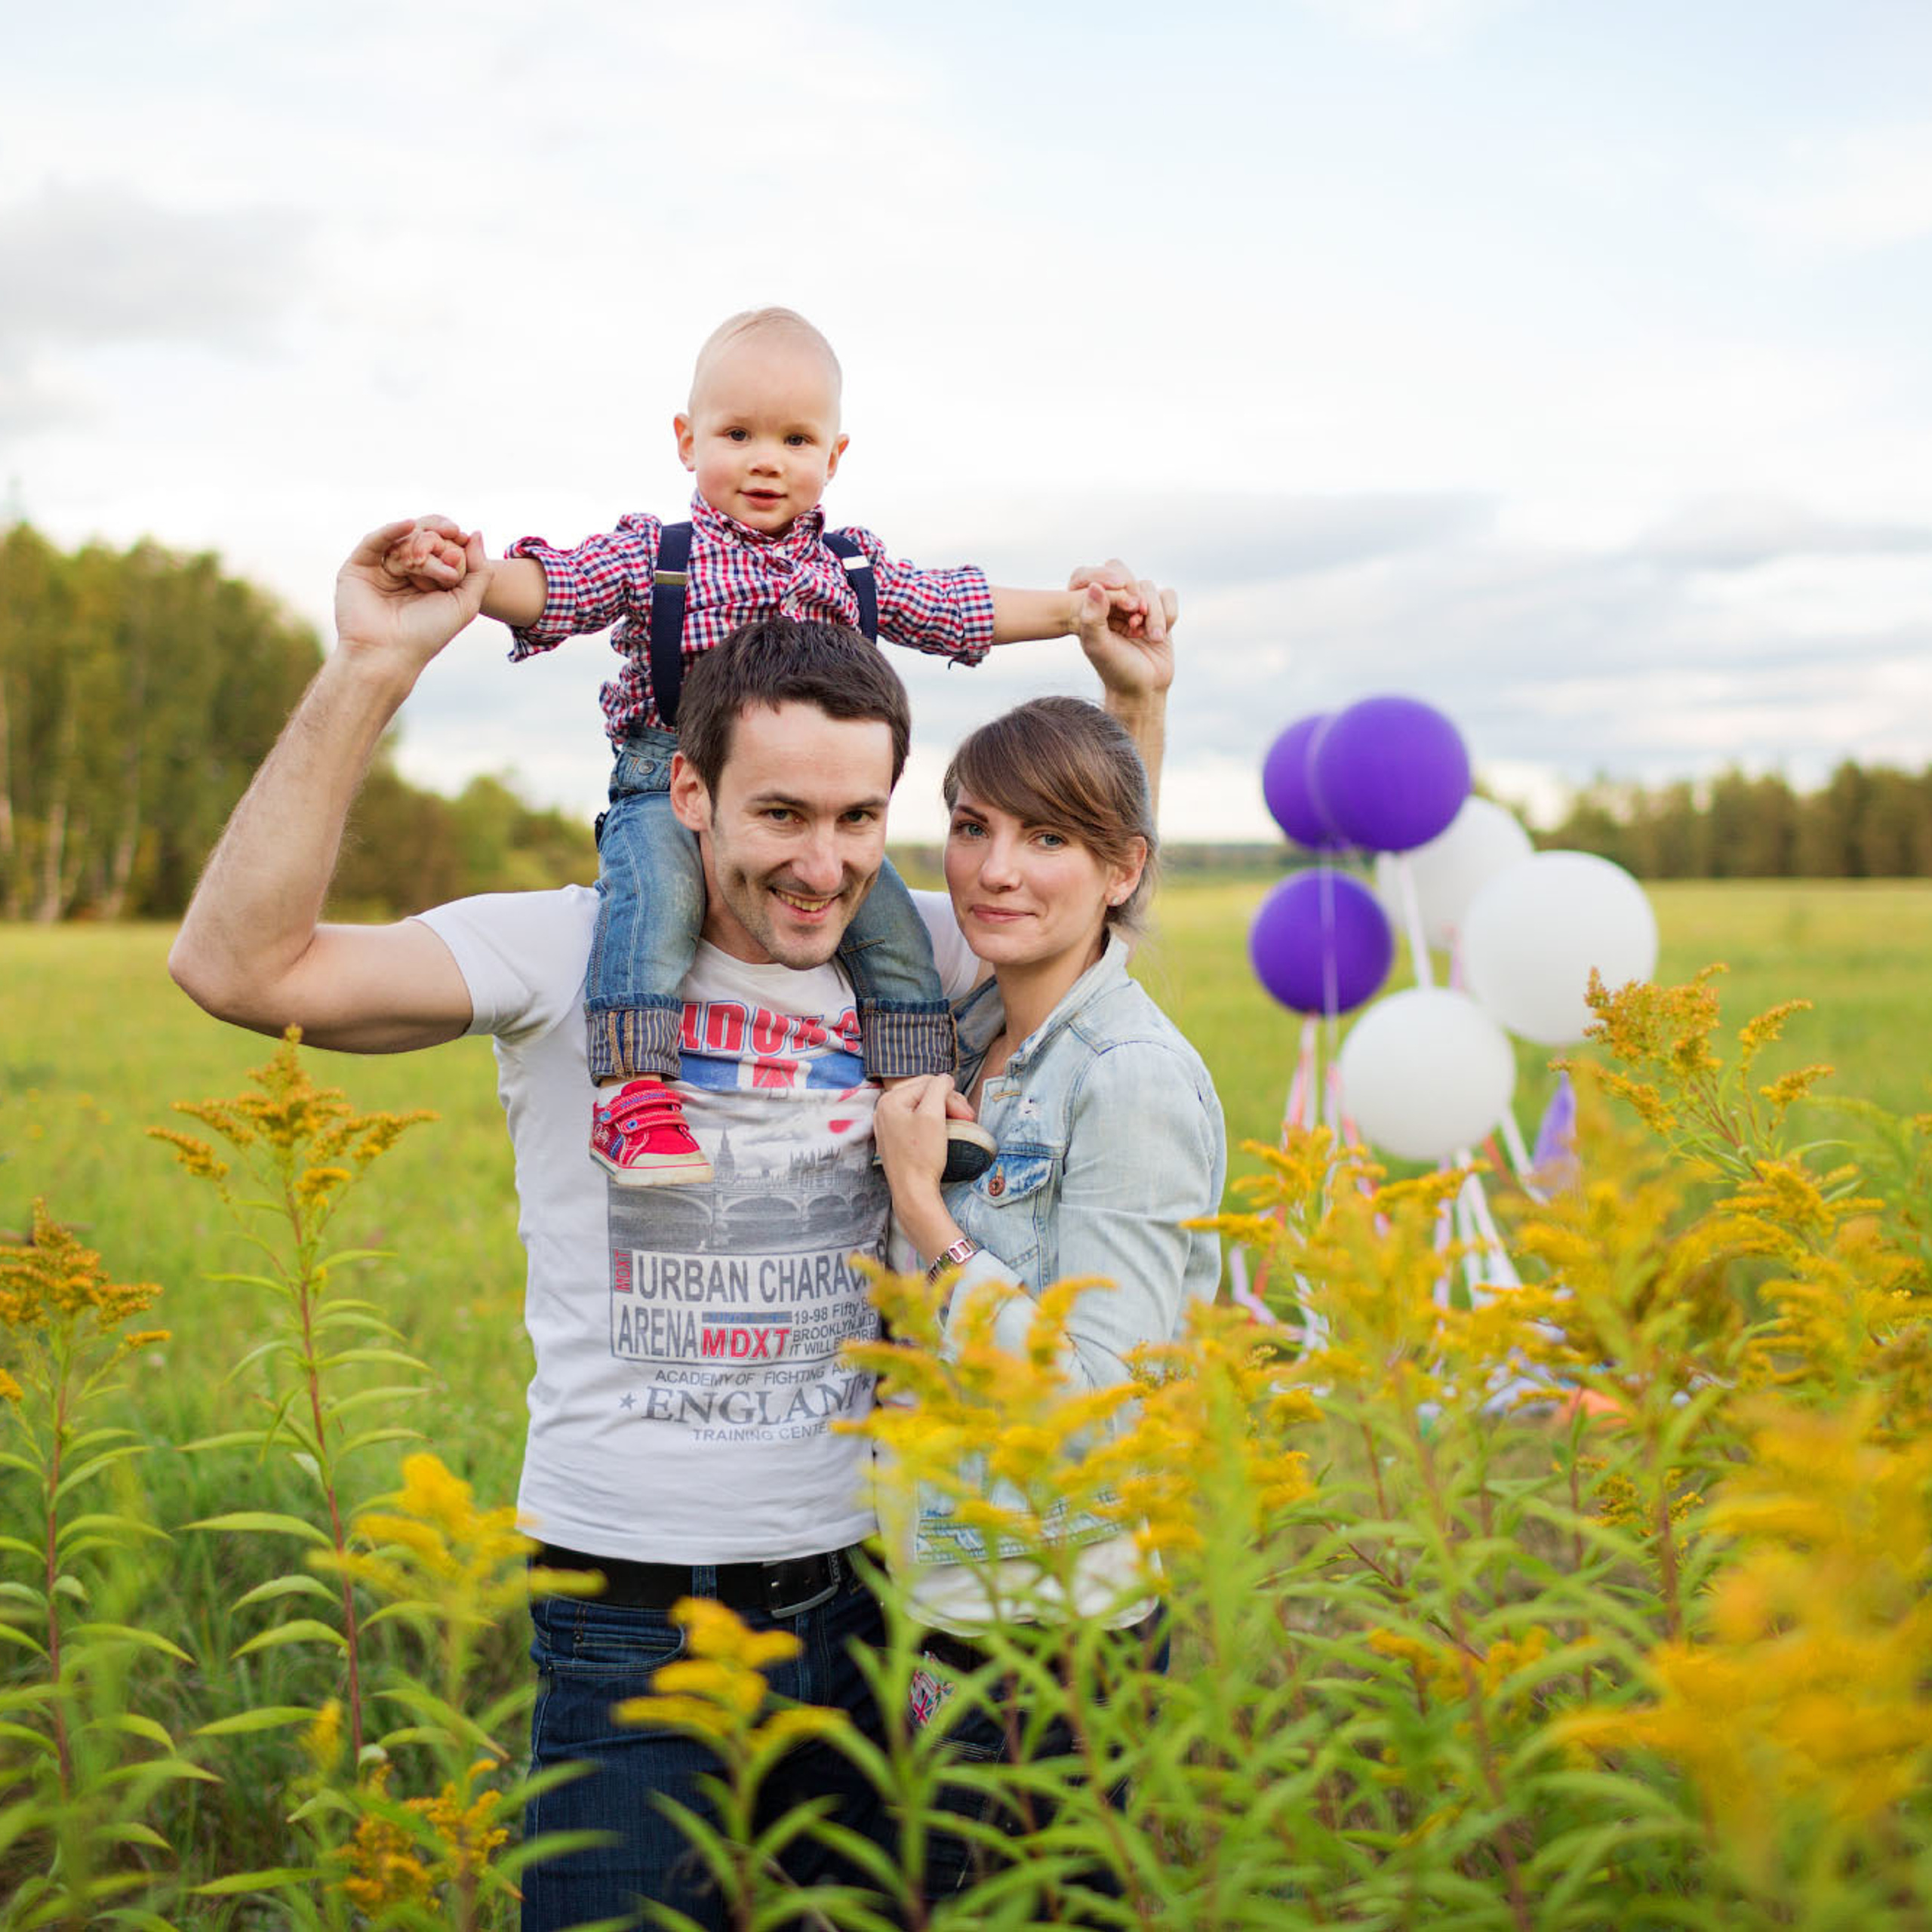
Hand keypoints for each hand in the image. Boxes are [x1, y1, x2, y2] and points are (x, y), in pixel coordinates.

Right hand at [335, 519, 493, 679]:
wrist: (389, 654)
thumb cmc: (428, 634)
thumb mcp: (465, 603)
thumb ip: (478, 571)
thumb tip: (475, 533)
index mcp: (429, 580)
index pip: (443, 547)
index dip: (453, 540)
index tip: (461, 539)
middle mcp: (405, 573)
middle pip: (423, 538)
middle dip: (436, 540)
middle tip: (445, 553)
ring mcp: (381, 569)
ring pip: (402, 540)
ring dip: (418, 545)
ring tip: (424, 559)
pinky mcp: (358, 567)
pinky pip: (375, 540)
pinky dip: (392, 530)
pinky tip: (409, 525)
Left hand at [873, 1075, 976, 1259]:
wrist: (913, 1192)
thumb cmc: (922, 1154)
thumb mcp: (933, 1115)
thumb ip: (939, 1088)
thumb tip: (945, 1078)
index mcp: (889, 1100)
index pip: (928, 1083)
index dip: (951, 1096)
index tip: (967, 1114)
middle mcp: (884, 1109)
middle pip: (924, 1094)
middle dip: (948, 1103)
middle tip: (968, 1119)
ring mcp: (887, 1125)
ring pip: (921, 1107)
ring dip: (943, 1112)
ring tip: (960, 1125)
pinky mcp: (894, 1139)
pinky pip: (915, 1121)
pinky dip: (933, 1123)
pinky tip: (945, 1132)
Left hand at [1069, 559, 1175, 704]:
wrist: (1142, 688)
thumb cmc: (1115, 669)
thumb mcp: (1098, 646)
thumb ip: (1092, 616)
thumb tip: (1094, 586)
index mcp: (1090, 606)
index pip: (1093, 575)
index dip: (1106, 580)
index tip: (1121, 601)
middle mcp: (1113, 601)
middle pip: (1120, 571)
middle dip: (1132, 594)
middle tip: (1135, 617)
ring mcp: (1137, 604)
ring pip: (1148, 586)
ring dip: (1152, 613)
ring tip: (1148, 637)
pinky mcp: (1160, 611)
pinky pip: (1168, 595)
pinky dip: (1167, 614)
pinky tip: (1159, 636)